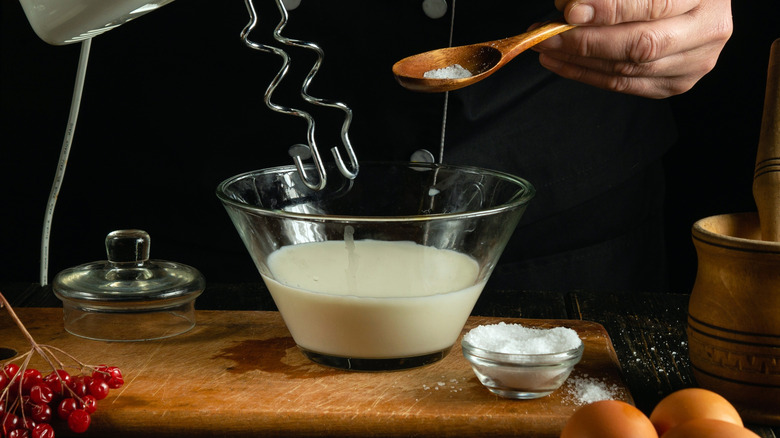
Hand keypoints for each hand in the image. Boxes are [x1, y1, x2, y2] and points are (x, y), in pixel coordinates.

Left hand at [532, 0, 732, 97]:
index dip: (610, 10)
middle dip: (585, 41)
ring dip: (577, 60)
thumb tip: (569, 6)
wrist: (689, 0)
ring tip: (545, 46)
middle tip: (546, 33)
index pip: (655, 4)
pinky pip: (623, 85)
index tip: (571, 11)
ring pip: (627, 69)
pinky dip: (586, 74)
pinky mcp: (676, 84)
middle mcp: (709, 30)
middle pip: (641, 45)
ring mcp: (695, 62)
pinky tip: (561, 62)